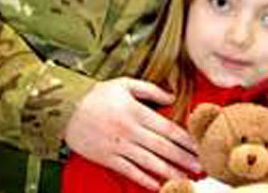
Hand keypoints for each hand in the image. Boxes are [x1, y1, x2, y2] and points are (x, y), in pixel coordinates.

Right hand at [63, 77, 201, 190]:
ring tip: (186, 178)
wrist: (65, 108)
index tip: (200, 146)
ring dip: (170, 171)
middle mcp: (130, 130)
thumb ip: (150, 90)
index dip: (186, 139)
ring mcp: (118, 146)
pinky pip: (129, 170)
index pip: (168, 128)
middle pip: (163, 147)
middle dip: (184, 158)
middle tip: (202, 167)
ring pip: (149, 162)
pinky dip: (144, 179)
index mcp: (137, 111)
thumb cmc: (97, 94)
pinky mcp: (107, 158)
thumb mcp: (124, 84)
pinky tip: (158, 185)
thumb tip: (172, 98)